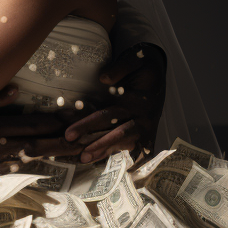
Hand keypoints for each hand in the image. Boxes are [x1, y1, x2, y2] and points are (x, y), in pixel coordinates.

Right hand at [0, 100, 89, 174]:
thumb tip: (16, 90)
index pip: (32, 125)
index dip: (56, 124)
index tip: (76, 121)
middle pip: (38, 144)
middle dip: (64, 143)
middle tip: (89, 141)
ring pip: (32, 157)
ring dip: (56, 154)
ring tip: (79, 153)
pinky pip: (19, 168)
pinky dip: (38, 167)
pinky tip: (52, 165)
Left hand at [61, 43, 165, 163]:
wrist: (159, 71)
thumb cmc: (142, 66)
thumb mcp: (135, 58)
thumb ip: (120, 67)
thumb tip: (104, 79)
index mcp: (136, 101)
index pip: (108, 115)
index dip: (88, 124)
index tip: (68, 133)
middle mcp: (142, 118)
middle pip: (115, 133)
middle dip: (94, 144)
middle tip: (76, 153)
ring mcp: (146, 129)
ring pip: (124, 144)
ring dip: (105, 152)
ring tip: (84, 160)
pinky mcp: (148, 135)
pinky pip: (137, 151)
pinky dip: (127, 161)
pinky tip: (113, 169)